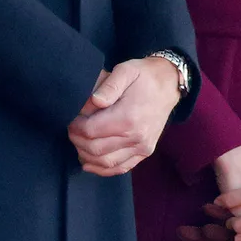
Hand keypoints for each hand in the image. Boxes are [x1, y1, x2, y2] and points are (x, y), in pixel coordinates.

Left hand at [67, 56, 179, 175]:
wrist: (168, 84)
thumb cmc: (143, 76)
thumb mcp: (125, 70)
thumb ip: (108, 86)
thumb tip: (93, 101)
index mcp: (128, 116)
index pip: (91, 131)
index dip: (75, 127)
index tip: (71, 119)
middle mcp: (136, 136)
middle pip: (95, 149)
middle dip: (77, 141)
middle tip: (71, 130)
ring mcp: (142, 147)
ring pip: (106, 163)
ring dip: (86, 156)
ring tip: (78, 143)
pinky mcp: (145, 152)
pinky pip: (121, 168)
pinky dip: (102, 169)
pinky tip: (90, 162)